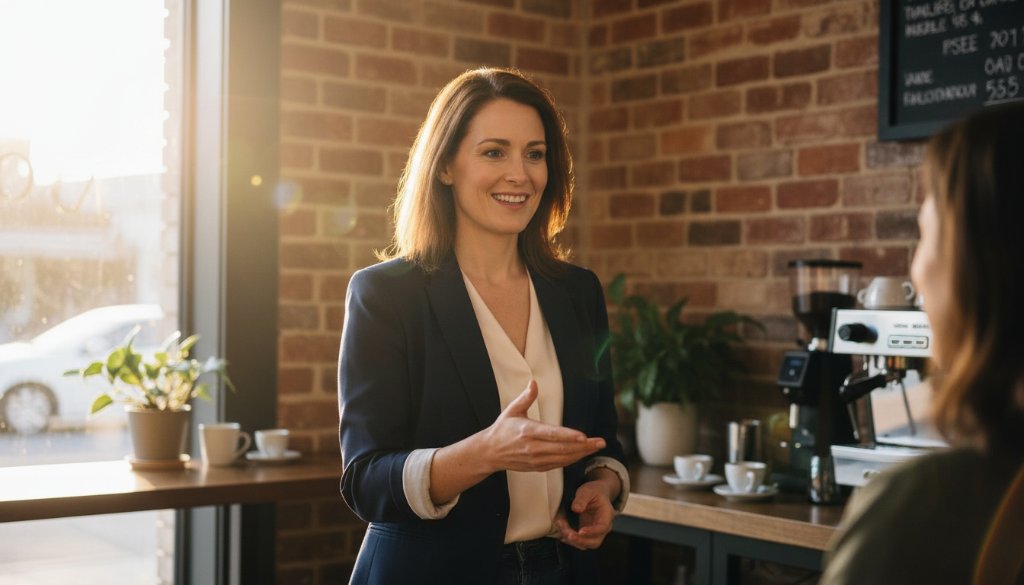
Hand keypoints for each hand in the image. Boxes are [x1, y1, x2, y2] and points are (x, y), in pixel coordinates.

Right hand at [480, 380, 604, 473]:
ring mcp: (535, 459)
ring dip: (581, 454)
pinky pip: (558, 465)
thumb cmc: (502, 429)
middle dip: (584, 446)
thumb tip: (534, 382)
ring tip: (596, 447)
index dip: (569, 436)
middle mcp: (532, 447)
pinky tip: (582, 454)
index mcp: (527, 431)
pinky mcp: (537, 467)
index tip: (584, 436)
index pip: (552, 434)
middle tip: (600, 442)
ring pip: (563, 458)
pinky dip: (571, 460)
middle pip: (562, 448)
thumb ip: (526, 397)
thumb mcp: (512, 410)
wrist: (489, 453)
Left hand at [554, 481, 614, 549]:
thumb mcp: (588, 490)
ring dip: (572, 540)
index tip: (580, 531)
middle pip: (594, 542)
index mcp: (606, 515)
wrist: (596, 494)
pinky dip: (570, 539)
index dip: (592, 532)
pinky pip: (579, 542)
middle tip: (566, 533)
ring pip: (586, 544)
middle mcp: (603, 527)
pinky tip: (562, 531)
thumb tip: (576, 509)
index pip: (602, 528)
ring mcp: (595, 533)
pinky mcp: (587, 534)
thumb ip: (582, 498)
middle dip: (580, 540)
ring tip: (561, 525)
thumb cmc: (594, 492)